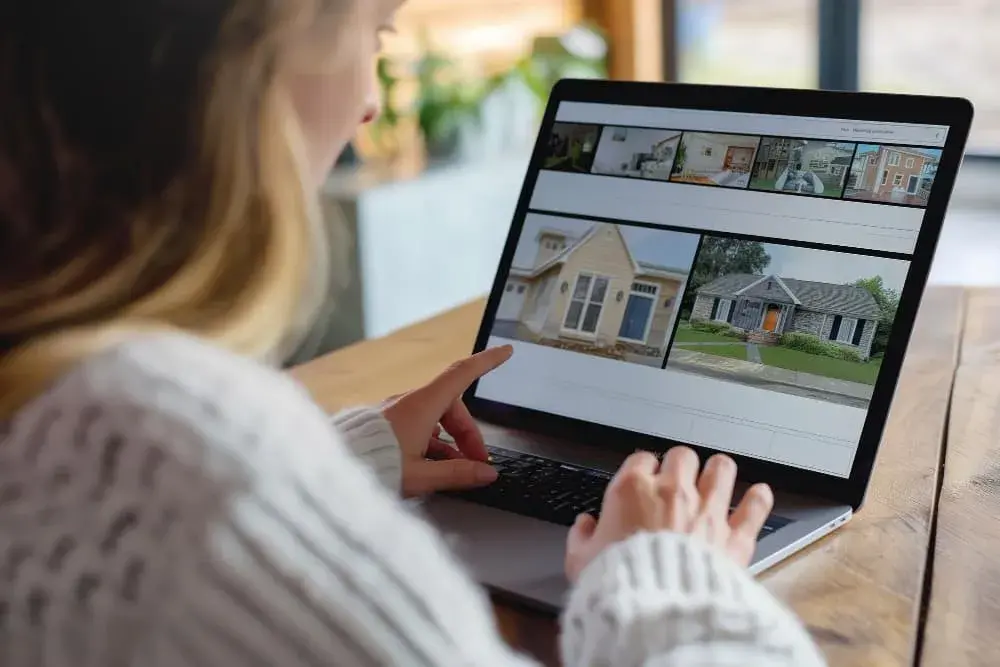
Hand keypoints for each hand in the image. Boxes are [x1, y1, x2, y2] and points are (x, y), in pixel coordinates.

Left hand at [383, 346, 512, 496]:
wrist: (329, 471)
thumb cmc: (371, 468)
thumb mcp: (421, 476)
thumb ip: (457, 473)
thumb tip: (486, 473)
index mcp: (421, 406)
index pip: (462, 375)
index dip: (487, 362)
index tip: (504, 352)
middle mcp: (408, 403)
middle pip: (452, 407)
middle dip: (469, 433)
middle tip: (478, 461)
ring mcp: (395, 413)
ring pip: (435, 419)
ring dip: (451, 442)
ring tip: (457, 470)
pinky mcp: (385, 425)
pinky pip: (418, 427)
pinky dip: (433, 443)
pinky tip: (435, 466)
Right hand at [565, 447, 773, 580]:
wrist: (655, 611)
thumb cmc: (620, 585)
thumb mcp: (580, 562)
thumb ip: (581, 537)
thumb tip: (584, 527)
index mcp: (632, 491)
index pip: (641, 459)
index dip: (642, 469)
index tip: (642, 480)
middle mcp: (672, 493)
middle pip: (683, 456)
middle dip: (680, 465)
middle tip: (678, 478)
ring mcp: (707, 512)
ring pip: (721, 469)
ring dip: (718, 471)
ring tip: (715, 476)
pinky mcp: (733, 537)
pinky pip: (754, 507)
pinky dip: (757, 499)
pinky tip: (758, 495)